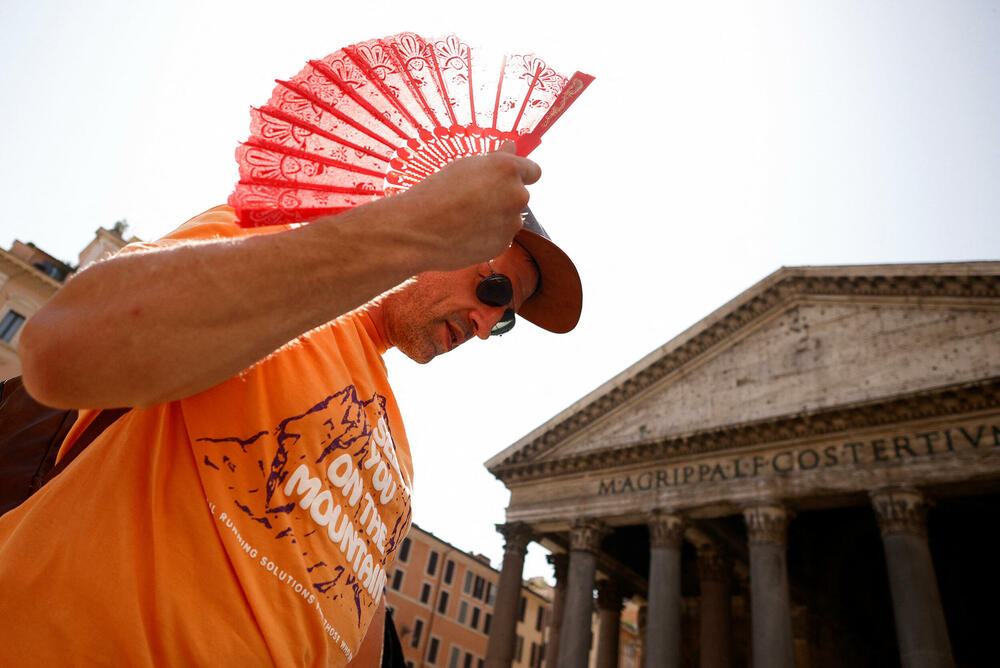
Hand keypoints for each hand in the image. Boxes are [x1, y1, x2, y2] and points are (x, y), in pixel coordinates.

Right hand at [398, 141, 541, 270]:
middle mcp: (517, 194)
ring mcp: (512, 222)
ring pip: (510, 218)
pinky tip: (465, 234)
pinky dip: (488, 236)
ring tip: (465, 219)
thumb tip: (512, 146)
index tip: (504, 181)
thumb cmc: (436, 192)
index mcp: (508, 169)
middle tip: (472, 201)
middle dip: (503, 197)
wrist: (418, 230)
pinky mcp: (504, 244)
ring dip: (496, 218)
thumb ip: (495, 159)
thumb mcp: (464, 166)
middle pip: (520, 195)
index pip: (534, 171)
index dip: (520, 175)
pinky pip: (501, 237)